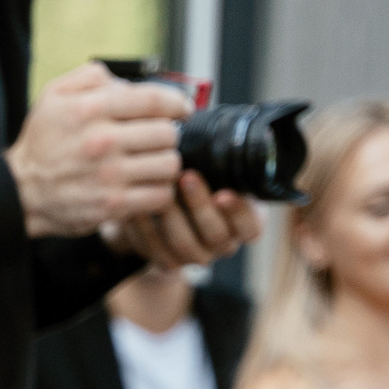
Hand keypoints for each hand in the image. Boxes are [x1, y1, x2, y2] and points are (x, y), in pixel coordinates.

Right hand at [4, 60, 186, 238]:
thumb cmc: (41, 144)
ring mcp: (108, 176)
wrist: (19, 192)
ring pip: (169, 165)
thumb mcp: (53, 96)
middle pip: (166, 133)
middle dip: (167, 135)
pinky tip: (147, 187)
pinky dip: (160, 192)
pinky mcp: (112, 205)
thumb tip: (125, 81)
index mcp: (90, 110)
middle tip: (158, 141)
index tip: (181, 110)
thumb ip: (90, 77)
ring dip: (166, 164)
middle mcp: (101, 141)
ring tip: (153, 164)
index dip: (176, 103)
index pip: (153, 100)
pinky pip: (159, 196)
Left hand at [112, 170, 264, 265]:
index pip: (251, 227)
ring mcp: (194, 255)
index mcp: (244, 224)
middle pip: (215, 235)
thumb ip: (222, 163)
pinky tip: (137, 205)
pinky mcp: (166, 261)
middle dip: (200, 205)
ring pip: (185, 245)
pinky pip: (155, 249)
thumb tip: (215, 128)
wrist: (164, 203)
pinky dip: (144, 227)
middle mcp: (222, 244)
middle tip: (186, 175)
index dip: (239, 213)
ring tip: (161, 188)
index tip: (224, 192)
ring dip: (172, 215)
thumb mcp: (216, 169)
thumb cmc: (199, 178)